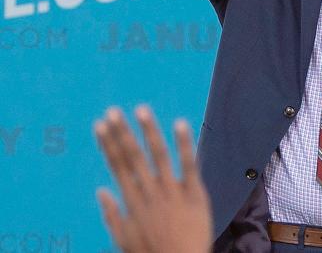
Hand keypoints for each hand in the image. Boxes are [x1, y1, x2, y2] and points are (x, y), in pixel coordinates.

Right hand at [94, 105, 211, 252]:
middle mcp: (149, 194)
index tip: (100, 124)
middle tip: (113, 110)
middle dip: (122, 133)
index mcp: (132, 202)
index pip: (117, 166)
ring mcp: (172, 193)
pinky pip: (188, 166)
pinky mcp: (195, 194)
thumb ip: (111, 215)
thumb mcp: (124, 239)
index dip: (108, 144)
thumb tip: (100, 191)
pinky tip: (180, 123)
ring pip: (158, 157)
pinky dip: (184, 144)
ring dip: (149, 132)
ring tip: (142, 109)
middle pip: (133, 158)